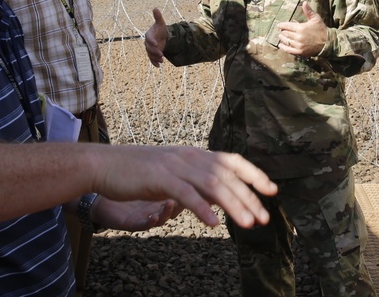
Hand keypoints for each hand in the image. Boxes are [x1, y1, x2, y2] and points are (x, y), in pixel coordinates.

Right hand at [95, 145, 276, 228]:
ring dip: (234, 205)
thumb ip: (196, 182)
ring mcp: (176, 166)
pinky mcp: (161, 178)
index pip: (232, 161)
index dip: (254, 174)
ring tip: (247, 223)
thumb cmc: (140, 172)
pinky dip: (202, 208)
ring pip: (213, 184)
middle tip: (263, 217)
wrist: (107, 165)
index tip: (272, 190)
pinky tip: (213, 223)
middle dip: (249, 197)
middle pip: (228, 176)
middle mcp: (190, 156)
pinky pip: (187, 194)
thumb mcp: (174, 174)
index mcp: (195, 154)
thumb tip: (219, 196)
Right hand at [144, 8, 167, 65]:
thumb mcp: (161, 23)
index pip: (149, 38)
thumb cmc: (160, 29)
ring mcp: (149, 49)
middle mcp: (148, 42)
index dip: (152, 41)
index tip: (156, 44)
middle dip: (154, 51)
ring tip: (162, 60)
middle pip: (149, 48)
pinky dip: (154, 62)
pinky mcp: (152, 54)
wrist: (162, 36)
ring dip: (155, 58)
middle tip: (161, 54)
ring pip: (150, 54)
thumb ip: (158, 17)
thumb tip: (155, 8)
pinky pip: (152, 59)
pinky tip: (158, 66)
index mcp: (149, 35)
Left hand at [277, 3, 326, 56]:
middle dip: (282, 31)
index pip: (287, 26)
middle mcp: (298, 37)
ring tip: (280, 36)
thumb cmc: (321, 29)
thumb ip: (308, 11)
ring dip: (282, 38)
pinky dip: (284, 47)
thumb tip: (304, 2)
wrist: (327, 43)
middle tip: (280, 30)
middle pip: (285, 33)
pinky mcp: (300, 52)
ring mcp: (299, 45)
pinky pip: (289, 50)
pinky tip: (281, 45)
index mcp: (301, 28)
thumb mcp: (315, 18)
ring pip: (286, 41)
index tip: (279, 25)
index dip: (282, 25)